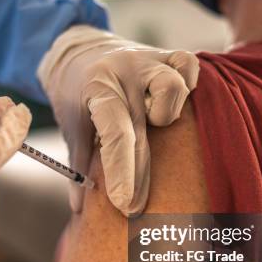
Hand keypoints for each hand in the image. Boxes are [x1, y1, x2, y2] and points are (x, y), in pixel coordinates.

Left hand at [38, 26, 198, 215]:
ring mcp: (148, 59)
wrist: (81, 54)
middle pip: (143, 127)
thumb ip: (78, 164)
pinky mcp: (168, 54)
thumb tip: (78, 207)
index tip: (125, 204)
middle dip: (140, 173)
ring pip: (173, 88)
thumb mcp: (71, 127)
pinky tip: (172, 103)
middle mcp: (123, 71)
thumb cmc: (77, 98)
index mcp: (96, 88)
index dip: (122, 171)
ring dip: (165, 115)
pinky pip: (189, 66)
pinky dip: (187, 86)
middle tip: (135, 207)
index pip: (115, 133)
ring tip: (151, 124)